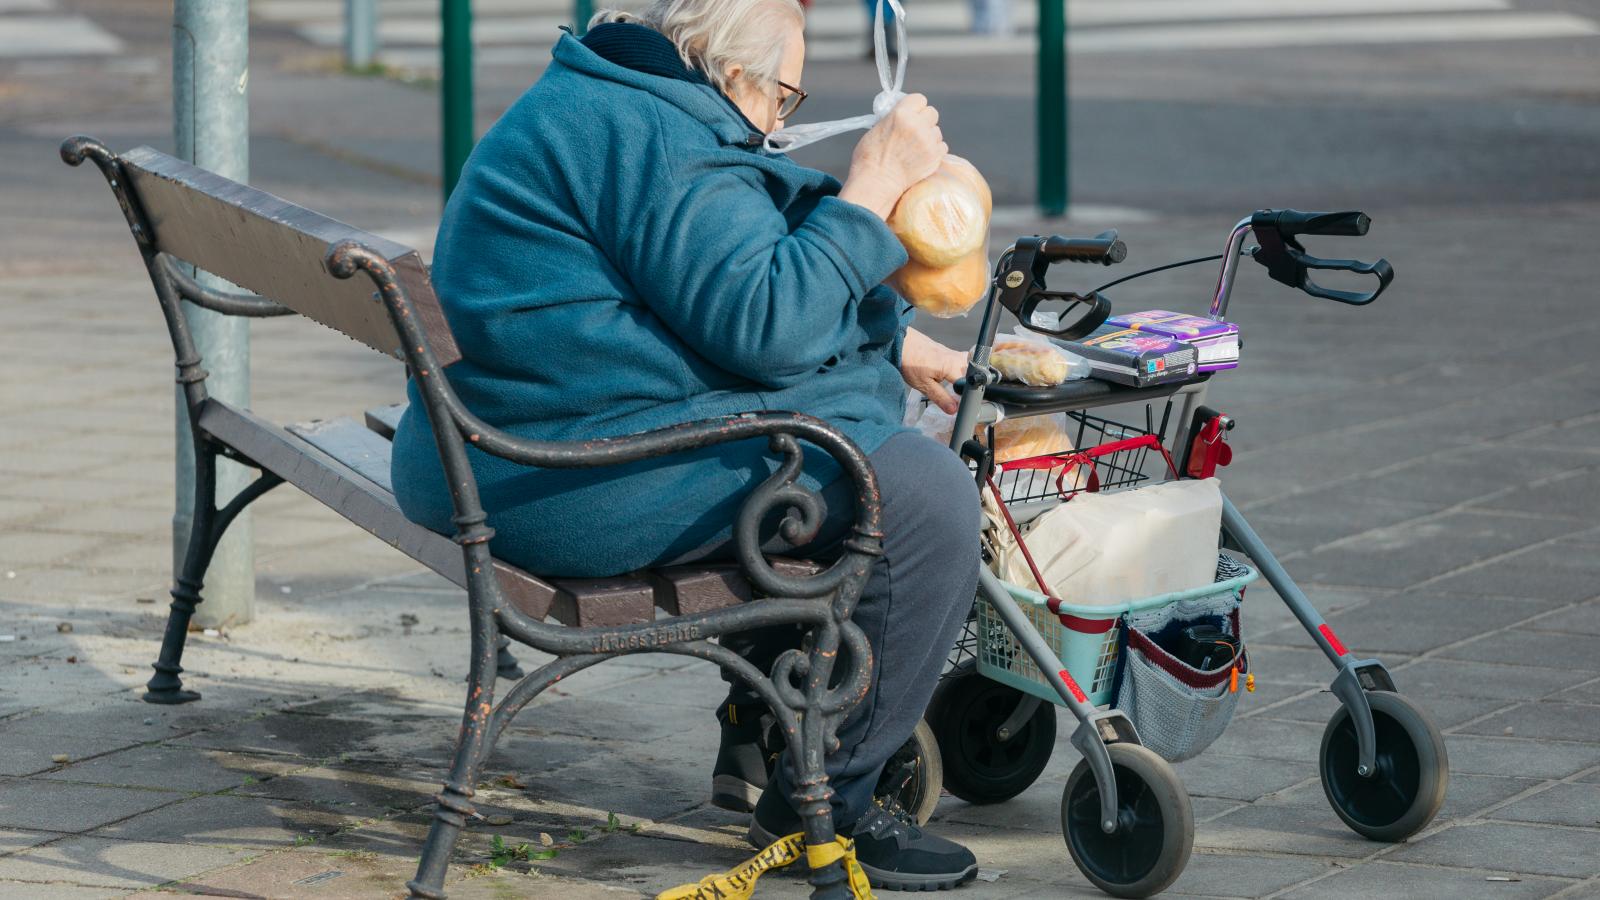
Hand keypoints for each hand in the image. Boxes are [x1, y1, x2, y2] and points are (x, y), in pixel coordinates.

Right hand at [837, 94, 947, 219]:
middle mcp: (917, 125)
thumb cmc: (870, 157)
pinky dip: (933, 150)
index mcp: (901, 114)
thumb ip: (894, 118)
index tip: (911, 114)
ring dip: (929, 136)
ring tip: (915, 147)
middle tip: (914, 130)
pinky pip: (941, 146)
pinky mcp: (935, 156)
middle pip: (932, 112)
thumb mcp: (877, 128)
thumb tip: (904, 114)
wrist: (877, 183)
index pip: (919, 99)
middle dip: (924, 120)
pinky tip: (920, 156)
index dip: (915, 106)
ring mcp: (928, 141)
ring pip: (937, 131)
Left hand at [900, 327, 967, 413]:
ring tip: (949, 385)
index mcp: (953, 366)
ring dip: (961, 377)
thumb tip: (954, 409)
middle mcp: (956, 357)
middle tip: (954, 395)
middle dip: (966, 386)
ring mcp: (952, 352)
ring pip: (966, 367)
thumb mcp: (924, 385)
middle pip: (971, 374)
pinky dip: (955, 370)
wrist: (899, 341)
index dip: (965, 396)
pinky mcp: (946, 351)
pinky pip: (958, 362)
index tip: (958, 403)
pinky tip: (944, 375)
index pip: (969, 384)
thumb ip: (941, 397)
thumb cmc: (909, 361)